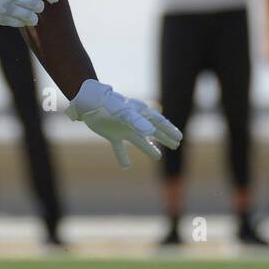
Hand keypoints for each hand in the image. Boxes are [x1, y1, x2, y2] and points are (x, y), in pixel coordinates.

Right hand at [0, 0, 57, 26]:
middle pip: (36, 4)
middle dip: (40, 5)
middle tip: (39, 6)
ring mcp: (6, 8)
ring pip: (28, 16)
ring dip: (34, 17)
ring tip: (33, 16)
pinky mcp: (1, 17)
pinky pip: (18, 23)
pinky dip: (23, 22)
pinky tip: (22, 19)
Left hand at [66, 79, 181, 167]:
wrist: (89, 102)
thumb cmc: (108, 104)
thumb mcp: (124, 113)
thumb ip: (137, 122)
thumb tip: (152, 132)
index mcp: (140, 112)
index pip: (159, 122)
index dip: (169, 130)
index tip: (179, 138)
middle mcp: (134, 121)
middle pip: (153, 130)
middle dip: (164, 137)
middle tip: (176, 145)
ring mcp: (123, 128)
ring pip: (139, 140)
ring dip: (149, 148)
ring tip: (158, 156)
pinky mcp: (112, 134)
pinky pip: (119, 148)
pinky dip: (123, 157)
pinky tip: (126, 166)